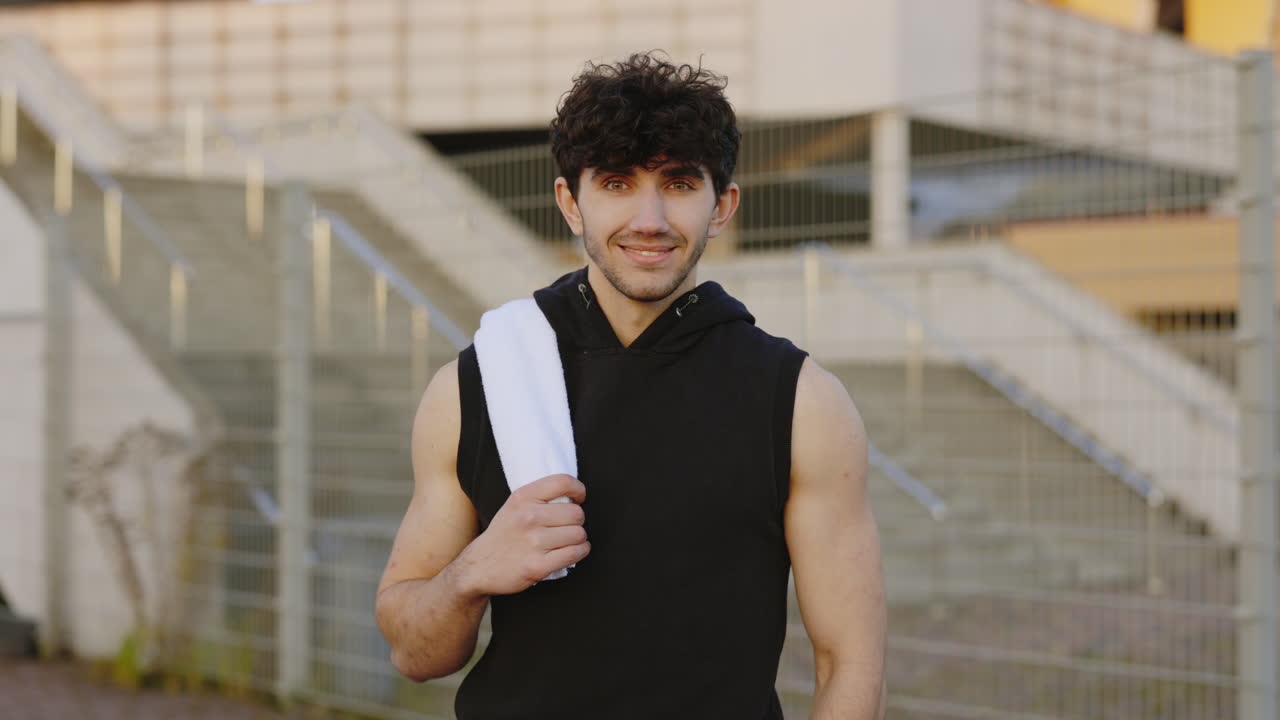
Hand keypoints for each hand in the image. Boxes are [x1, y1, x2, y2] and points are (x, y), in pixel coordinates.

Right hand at [454, 473, 589, 595]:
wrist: (478, 567)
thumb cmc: (503, 535)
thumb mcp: (514, 506)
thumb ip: (539, 497)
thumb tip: (574, 496)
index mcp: (522, 498)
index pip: (562, 482)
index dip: (578, 490)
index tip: (578, 498)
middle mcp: (528, 517)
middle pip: (576, 513)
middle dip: (577, 521)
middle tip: (567, 526)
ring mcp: (533, 542)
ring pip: (578, 534)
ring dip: (579, 539)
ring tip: (568, 541)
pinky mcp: (537, 566)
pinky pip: (574, 553)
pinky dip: (580, 552)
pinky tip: (573, 551)